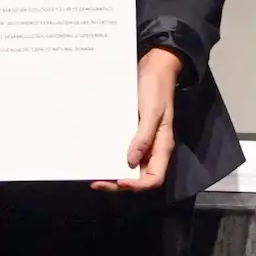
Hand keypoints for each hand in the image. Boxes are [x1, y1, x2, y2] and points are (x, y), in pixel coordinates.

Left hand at [93, 47, 180, 191]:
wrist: (154, 69)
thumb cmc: (156, 90)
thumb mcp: (152, 113)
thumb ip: (144, 137)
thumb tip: (130, 162)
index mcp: (161, 147)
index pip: (154, 178)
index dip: (137, 185)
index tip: (119, 180)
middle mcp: (152, 149)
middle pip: (138, 177)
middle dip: (119, 183)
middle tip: (97, 181)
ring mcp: (142, 142)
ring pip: (129, 168)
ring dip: (113, 173)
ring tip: (94, 174)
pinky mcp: (132, 134)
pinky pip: (122, 152)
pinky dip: (111, 158)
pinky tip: (97, 157)